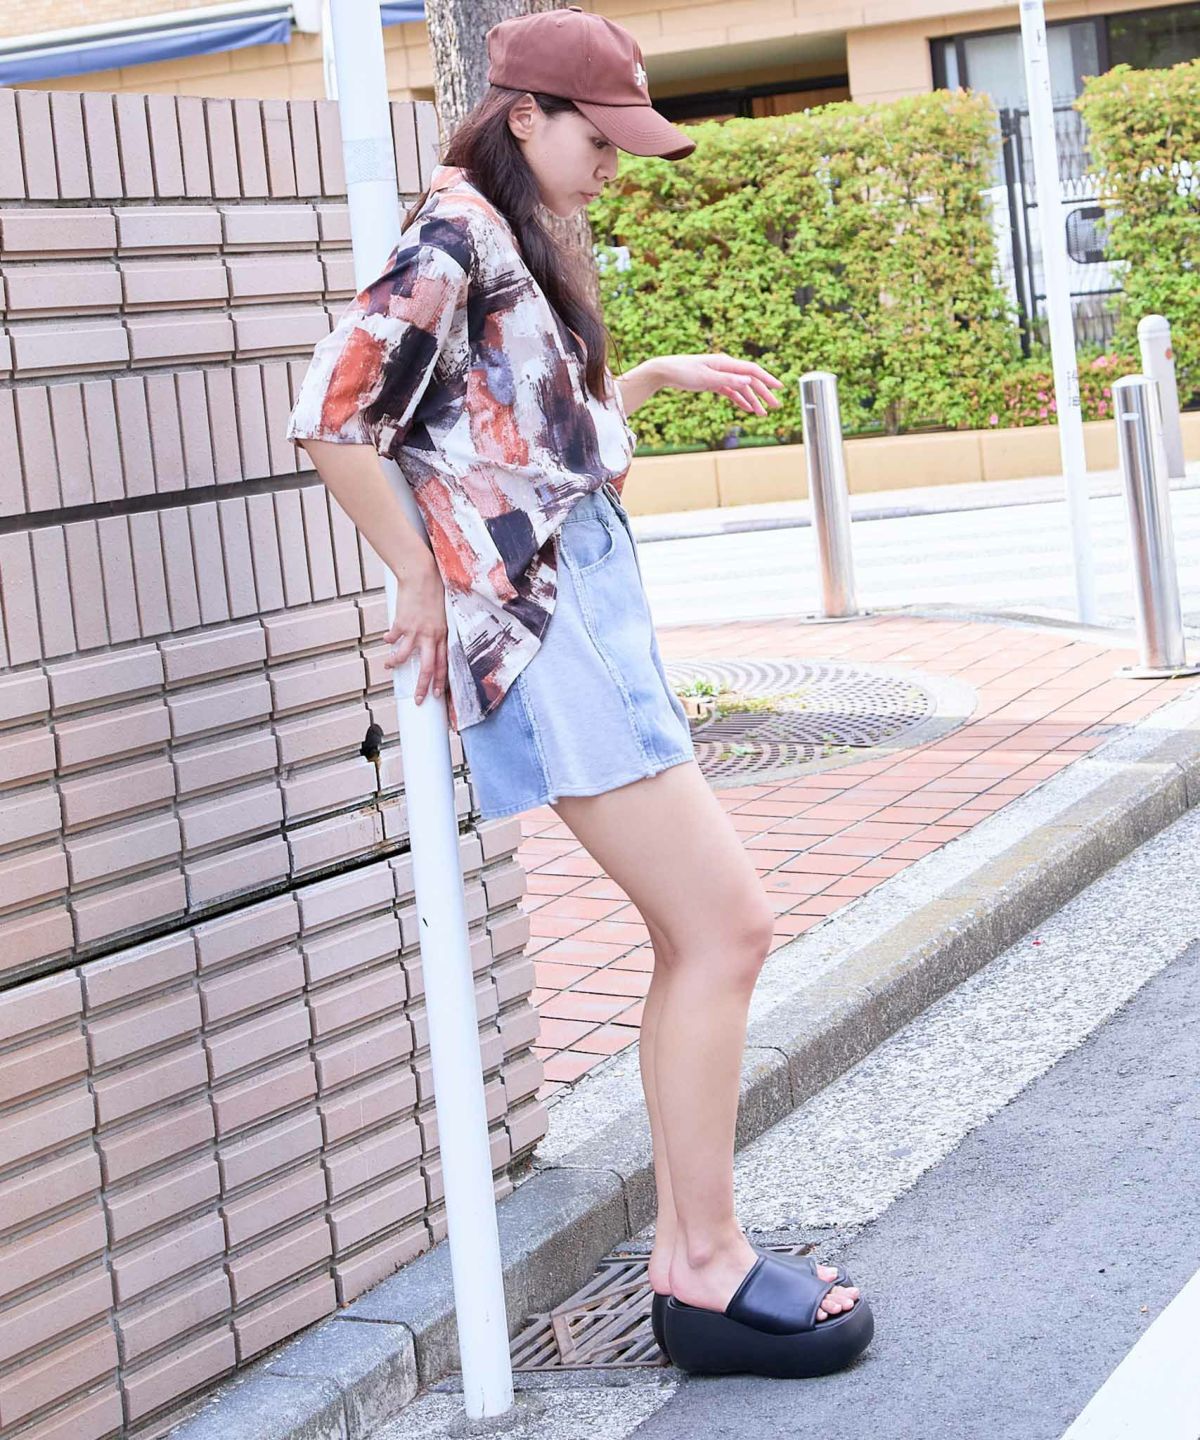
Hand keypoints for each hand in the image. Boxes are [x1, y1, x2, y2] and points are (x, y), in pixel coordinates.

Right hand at [382, 552, 447, 705]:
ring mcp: (415, 631)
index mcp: (442, 635)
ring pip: (404, 656)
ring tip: (388, 666)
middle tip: (417, 700)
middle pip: (427, 668)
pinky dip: (388, 640)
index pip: (443, 664)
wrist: (422, 575)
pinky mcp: (402, 623)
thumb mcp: (442, 614)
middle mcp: (430, 636)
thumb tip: (429, 642)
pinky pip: (393, 638)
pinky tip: (386, 639)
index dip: (440, 681)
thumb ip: (436, 630)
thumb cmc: (434, 591)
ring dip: (395, 664)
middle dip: (422, 687)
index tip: (436, 694)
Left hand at [652, 353, 783, 415]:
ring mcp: (720, 375)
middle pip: (750, 381)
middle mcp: (725, 367)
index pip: (752, 371)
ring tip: (762, 413)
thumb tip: (748, 382)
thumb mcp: (706, 377)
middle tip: (775, 405)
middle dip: (763, 393)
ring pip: (741, 389)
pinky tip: (747, 408)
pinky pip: (731, 392)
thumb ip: (728, 380)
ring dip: (752, 400)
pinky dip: (740, 400)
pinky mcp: (713, 383)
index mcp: (726, 363)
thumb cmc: (683, 371)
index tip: (779, 388)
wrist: (665, 371)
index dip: (767, 379)